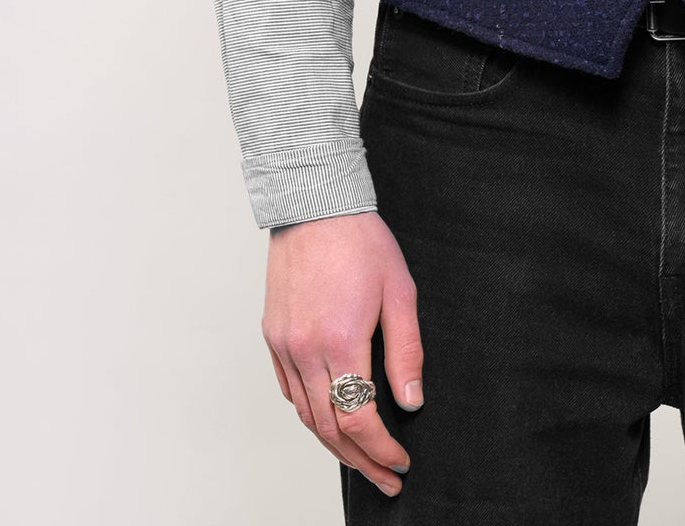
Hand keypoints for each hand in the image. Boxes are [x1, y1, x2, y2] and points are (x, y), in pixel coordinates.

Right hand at [263, 210, 422, 496]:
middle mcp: (305, 350)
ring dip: (334, 445)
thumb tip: (411, 401)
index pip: (358, 419)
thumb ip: (406, 351)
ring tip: (362, 459)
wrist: (315, 205)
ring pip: (305, 416)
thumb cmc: (361, 242)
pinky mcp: (273, 335)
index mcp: (341, 341)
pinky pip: (289, 391)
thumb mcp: (400, 292)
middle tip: (386, 479)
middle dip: (361, 461)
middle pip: (329, 429)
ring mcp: (284, 345)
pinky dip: (310, 414)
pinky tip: (329, 419)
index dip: (381, 449)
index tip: (400, 462)